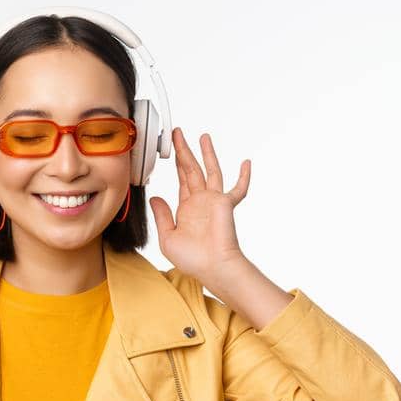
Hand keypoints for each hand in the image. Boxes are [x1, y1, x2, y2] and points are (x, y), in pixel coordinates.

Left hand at [148, 128, 252, 284]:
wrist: (211, 268)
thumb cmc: (191, 258)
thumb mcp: (168, 237)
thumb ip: (162, 216)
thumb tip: (155, 197)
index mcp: (187, 207)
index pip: (180, 179)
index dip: (175, 163)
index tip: (168, 148)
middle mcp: (201, 201)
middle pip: (191, 169)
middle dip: (184, 150)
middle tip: (177, 133)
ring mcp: (214, 201)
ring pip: (210, 171)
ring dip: (206, 154)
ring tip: (202, 136)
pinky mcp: (225, 204)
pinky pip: (238, 189)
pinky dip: (243, 176)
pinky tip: (245, 162)